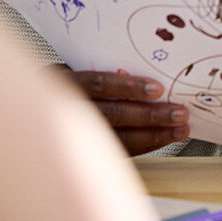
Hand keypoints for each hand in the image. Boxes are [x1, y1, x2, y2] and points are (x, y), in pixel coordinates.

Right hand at [58, 67, 189, 155]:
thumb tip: (147, 74)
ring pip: (117, 137)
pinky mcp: (86, 152)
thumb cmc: (69, 84)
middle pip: (111, 114)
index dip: (127, 87)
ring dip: (153, 135)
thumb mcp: (79, 68)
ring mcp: (73, 134)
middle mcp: (64, 109)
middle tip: (178, 113)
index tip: (157, 89)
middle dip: (150, 115)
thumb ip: (107, 72)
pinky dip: (144, 145)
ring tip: (179, 130)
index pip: (97, 84)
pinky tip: (163, 138)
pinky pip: (119, 150)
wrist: (43, 114)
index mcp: (62, 81)